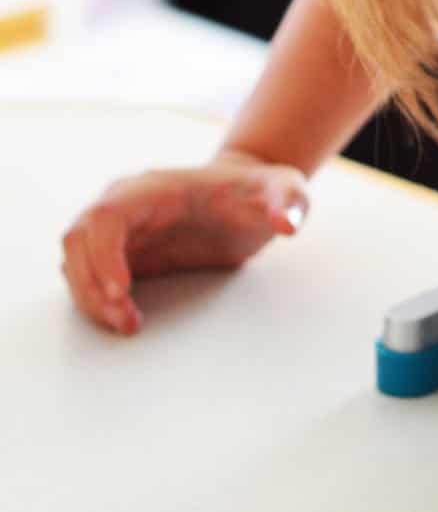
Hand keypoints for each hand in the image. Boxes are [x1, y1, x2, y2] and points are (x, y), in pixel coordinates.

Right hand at [60, 150, 310, 334]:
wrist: (248, 198)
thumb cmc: (261, 193)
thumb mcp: (285, 191)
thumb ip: (288, 202)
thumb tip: (286, 223)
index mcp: (158, 187)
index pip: (109, 214)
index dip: (104, 252)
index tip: (123, 291)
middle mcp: (128, 201)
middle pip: (79, 238)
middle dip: (91, 283)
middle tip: (124, 319)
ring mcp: (121, 226)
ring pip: (75, 259)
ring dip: (89, 296)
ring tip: (128, 324)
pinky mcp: (122, 250)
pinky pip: (87, 274)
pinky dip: (95, 299)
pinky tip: (126, 318)